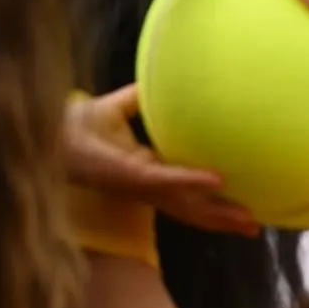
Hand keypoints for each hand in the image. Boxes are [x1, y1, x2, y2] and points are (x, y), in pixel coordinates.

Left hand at [64, 86, 258, 235]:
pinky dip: (192, 181)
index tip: (244, 213)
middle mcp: (151, 187)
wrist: (51, 131)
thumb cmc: (78, 124)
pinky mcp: (133, 174)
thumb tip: (165, 80)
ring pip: (188, 206)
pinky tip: (218, 180)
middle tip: (256, 227)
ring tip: (248, 218)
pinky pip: (168, 179)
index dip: (215, 207)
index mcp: (152, 174)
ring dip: (219, 214)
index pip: (189, 196)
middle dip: (224, 221)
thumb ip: (143, 99)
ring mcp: (143, 184)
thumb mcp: (120, 108)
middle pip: (194, 210)